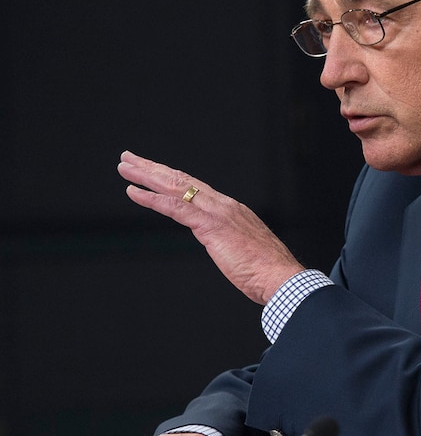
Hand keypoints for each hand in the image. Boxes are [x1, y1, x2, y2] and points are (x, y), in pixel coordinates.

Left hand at [118, 151, 304, 303]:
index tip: (153, 170)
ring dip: (147, 176)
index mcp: (232, 210)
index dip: (172, 177)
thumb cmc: (267, 271)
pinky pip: (175, 207)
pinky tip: (133, 192)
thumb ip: (232, 242)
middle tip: (130, 159)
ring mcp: (217, 213)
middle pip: (183, 180)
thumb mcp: (245, 250)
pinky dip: (152, 199)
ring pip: (176, 187)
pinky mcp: (210, 226)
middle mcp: (224, 205)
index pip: (196, 188)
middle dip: (154, 168)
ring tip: (125, 167)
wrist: (280, 277)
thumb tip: (226, 245)